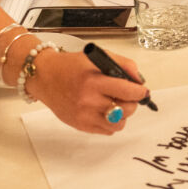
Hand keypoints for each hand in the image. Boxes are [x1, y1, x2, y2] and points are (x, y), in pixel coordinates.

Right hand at [27, 49, 148, 134]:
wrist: (45, 76)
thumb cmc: (71, 66)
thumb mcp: (98, 57)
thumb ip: (123, 65)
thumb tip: (139, 81)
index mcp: (93, 82)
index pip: (128, 92)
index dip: (140, 92)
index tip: (142, 91)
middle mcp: (88, 101)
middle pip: (126, 110)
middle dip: (132, 102)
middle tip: (127, 96)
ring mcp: (84, 116)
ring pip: (118, 124)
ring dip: (122, 114)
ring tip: (114, 103)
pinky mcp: (80, 125)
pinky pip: (107, 131)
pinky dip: (110, 122)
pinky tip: (103, 110)